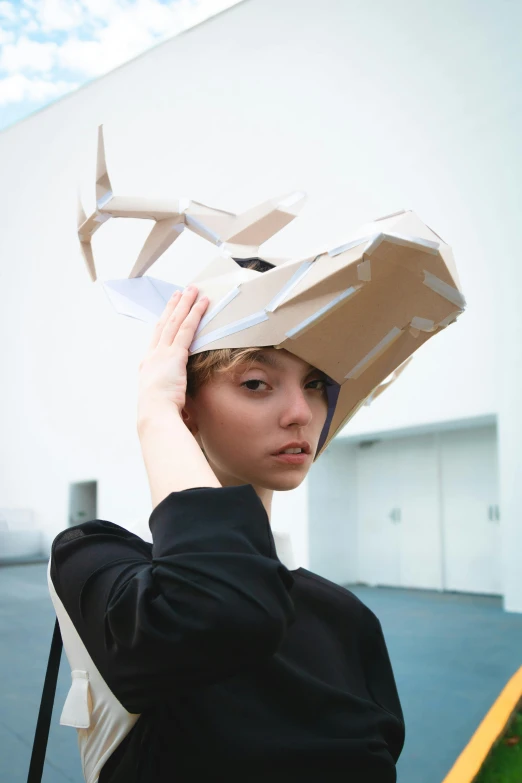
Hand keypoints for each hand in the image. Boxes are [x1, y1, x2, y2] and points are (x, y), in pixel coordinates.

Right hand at [137, 286, 208, 419]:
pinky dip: (195, 314)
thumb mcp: (162, 399)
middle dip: (173, 307)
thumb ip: (170, 394)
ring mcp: (162, 353)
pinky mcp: (175, 355)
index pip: (157, 338)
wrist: (154, 414)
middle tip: (180, 292)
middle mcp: (153, 356)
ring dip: (185, 304)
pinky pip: (187, 329)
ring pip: (175, 322)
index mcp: (148, 366)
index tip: (168, 311)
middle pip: (164, 324)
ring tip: (192, 289)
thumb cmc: (159, 413)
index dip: (163, 322)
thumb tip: (182, 405)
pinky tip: (202, 303)